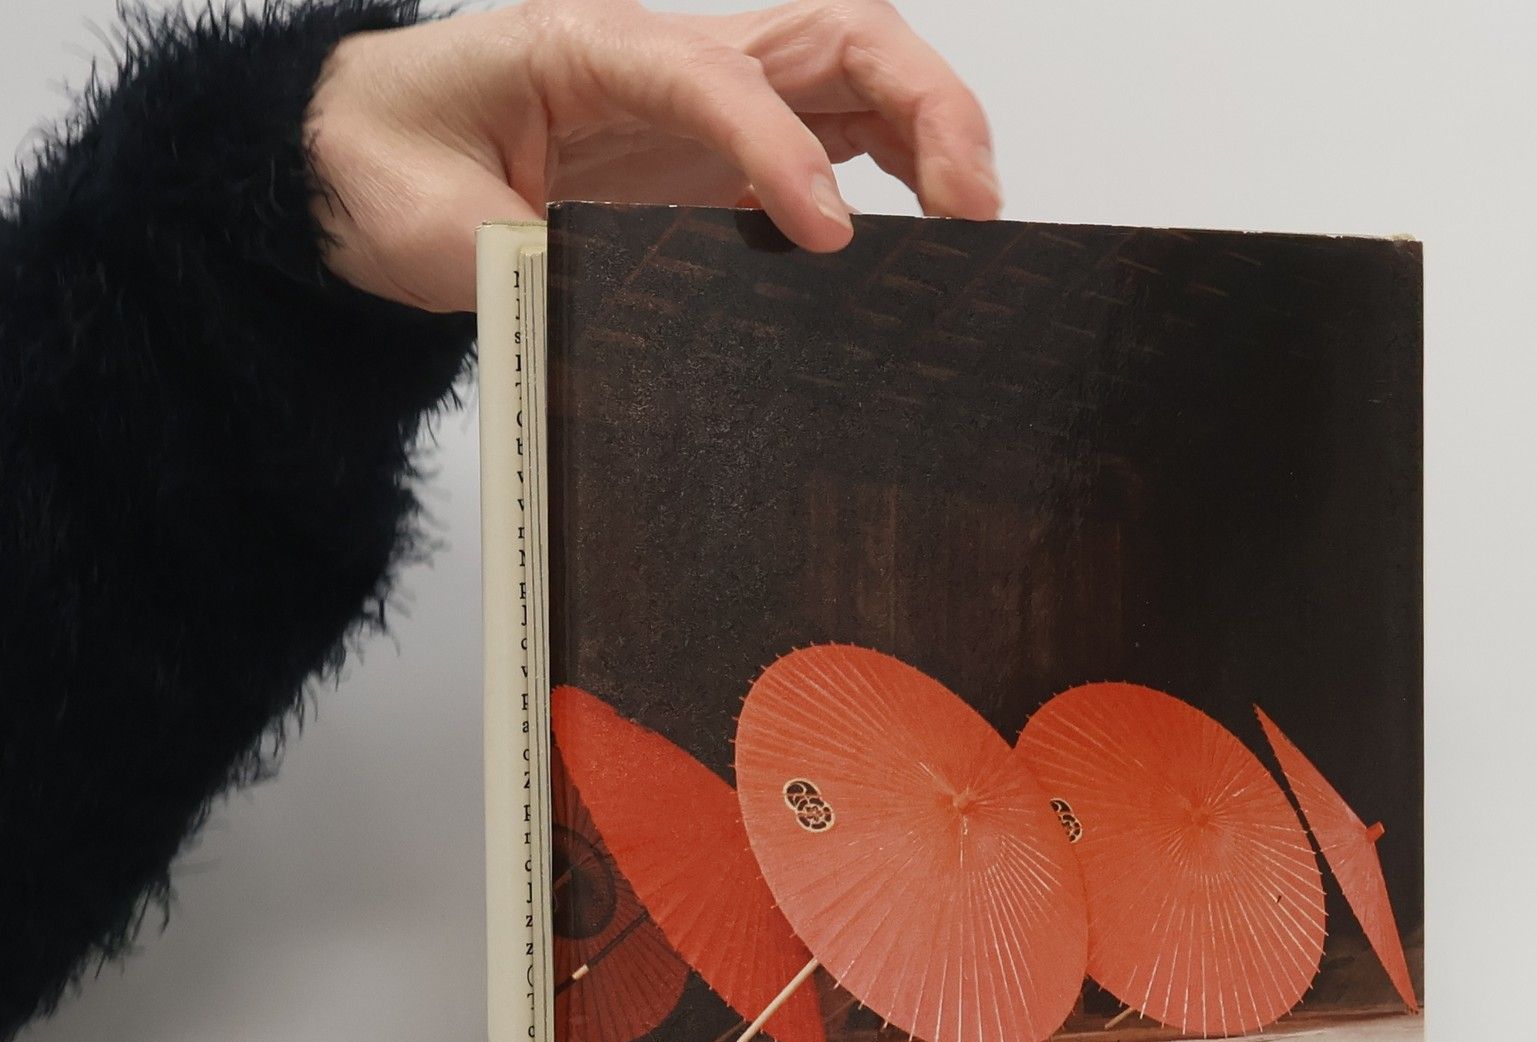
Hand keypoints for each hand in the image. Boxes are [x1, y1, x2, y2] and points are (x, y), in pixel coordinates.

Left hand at [307, 0, 1000, 311]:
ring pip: (859, 71)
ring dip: (937, 129)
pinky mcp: (725, 149)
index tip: (824, 238)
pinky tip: (931, 227)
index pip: (720, 79)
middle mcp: (670, 58)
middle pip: (837, 34)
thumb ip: (521, 268)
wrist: (361, 154)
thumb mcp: (438, 228)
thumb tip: (602, 315)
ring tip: (977, 220)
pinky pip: (839, 132)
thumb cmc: (395, 166)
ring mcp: (708, 100)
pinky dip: (903, 166)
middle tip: (972, 207)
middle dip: (926, 105)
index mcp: (590, 50)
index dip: (782, 151)